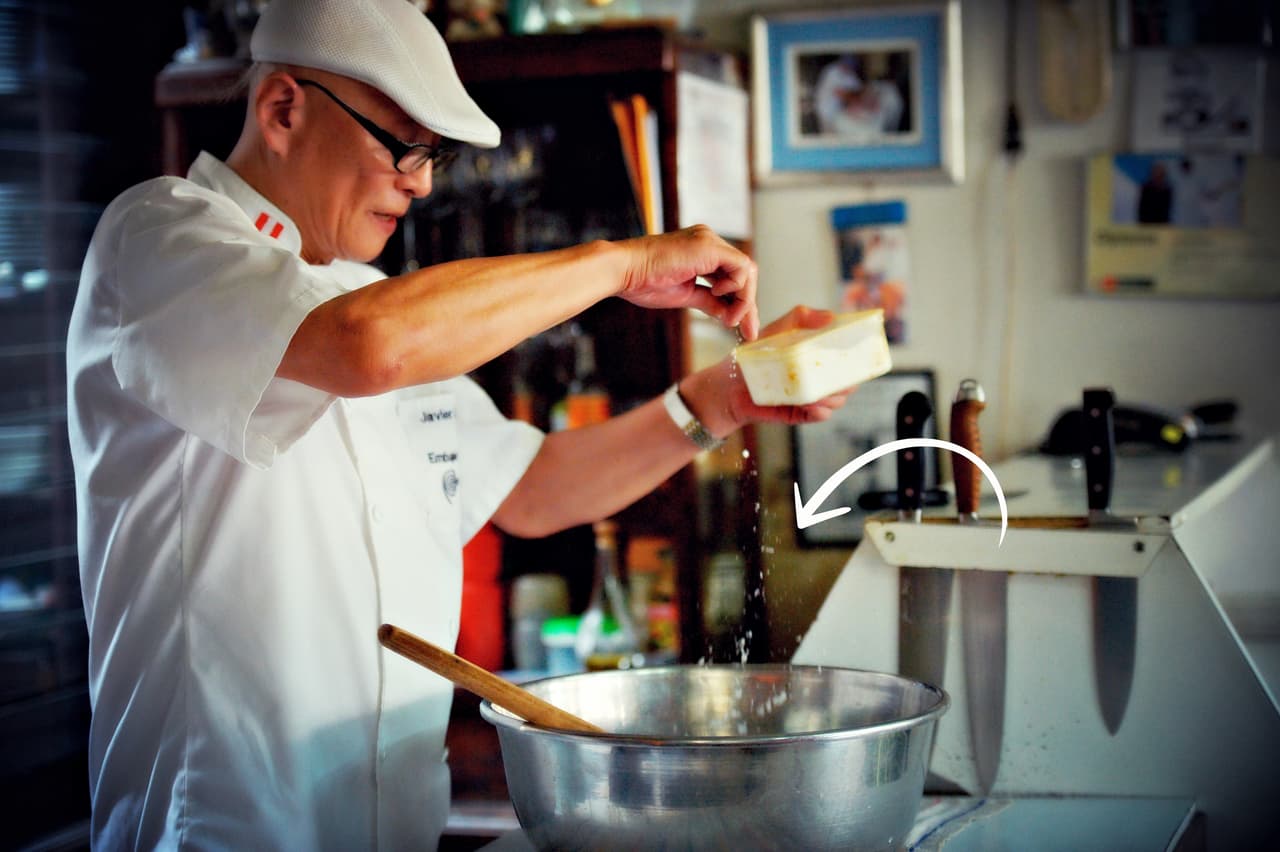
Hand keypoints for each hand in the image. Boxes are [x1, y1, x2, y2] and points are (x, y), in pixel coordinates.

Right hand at [617, 225, 758, 339]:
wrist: (624, 271)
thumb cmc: (643, 282)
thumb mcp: (685, 295)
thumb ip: (708, 302)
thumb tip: (728, 314)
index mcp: (701, 252)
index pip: (732, 276)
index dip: (741, 303)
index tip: (744, 328)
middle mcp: (709, 242)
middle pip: (743, 274)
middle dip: (748, 305)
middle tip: (749, 332)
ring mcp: (709, 242)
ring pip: (746, 270)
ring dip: (744, 300)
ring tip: (730, 319)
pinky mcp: (709, 247)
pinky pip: (741, 267)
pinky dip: (737, 287)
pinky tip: (718, 296)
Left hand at [678, 306, 855, 435]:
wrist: (729, 383)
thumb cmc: (756, 353)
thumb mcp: (778, 329)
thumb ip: (801, 317)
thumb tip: (830, 316)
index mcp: (819, 358)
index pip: (849, 359)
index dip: (860, 357)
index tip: (862, 351)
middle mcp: (819, 379)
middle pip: (848, 383)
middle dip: (851, 380)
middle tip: (844, 372)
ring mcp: (811, 397)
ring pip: (836, 400)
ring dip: (835, 395)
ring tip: (822, 388)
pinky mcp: (799, 414)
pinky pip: (819, 415)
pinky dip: (820, 410)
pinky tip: (812, 403)